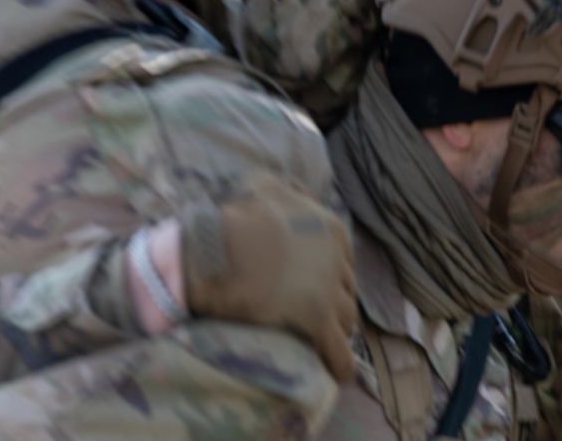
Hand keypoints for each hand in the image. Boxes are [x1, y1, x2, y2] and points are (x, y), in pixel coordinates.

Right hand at [181, 171, 356, 380]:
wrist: (216, 249)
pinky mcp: (317, 322)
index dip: (330, 277)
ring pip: (345, 320)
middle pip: (345, 290)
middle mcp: (337, 260)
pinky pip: (339, 352)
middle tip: (318, 318)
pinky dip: (340, 364)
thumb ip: (288, 188)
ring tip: (322, 345)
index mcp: (330, 229)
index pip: (342, 261)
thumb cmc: (233, 217)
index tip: (315, 288)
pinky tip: (337, 375)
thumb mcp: (264, 185)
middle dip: (334, 304)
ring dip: (336, 333)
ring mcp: (329, 291)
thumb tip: (297, 190)